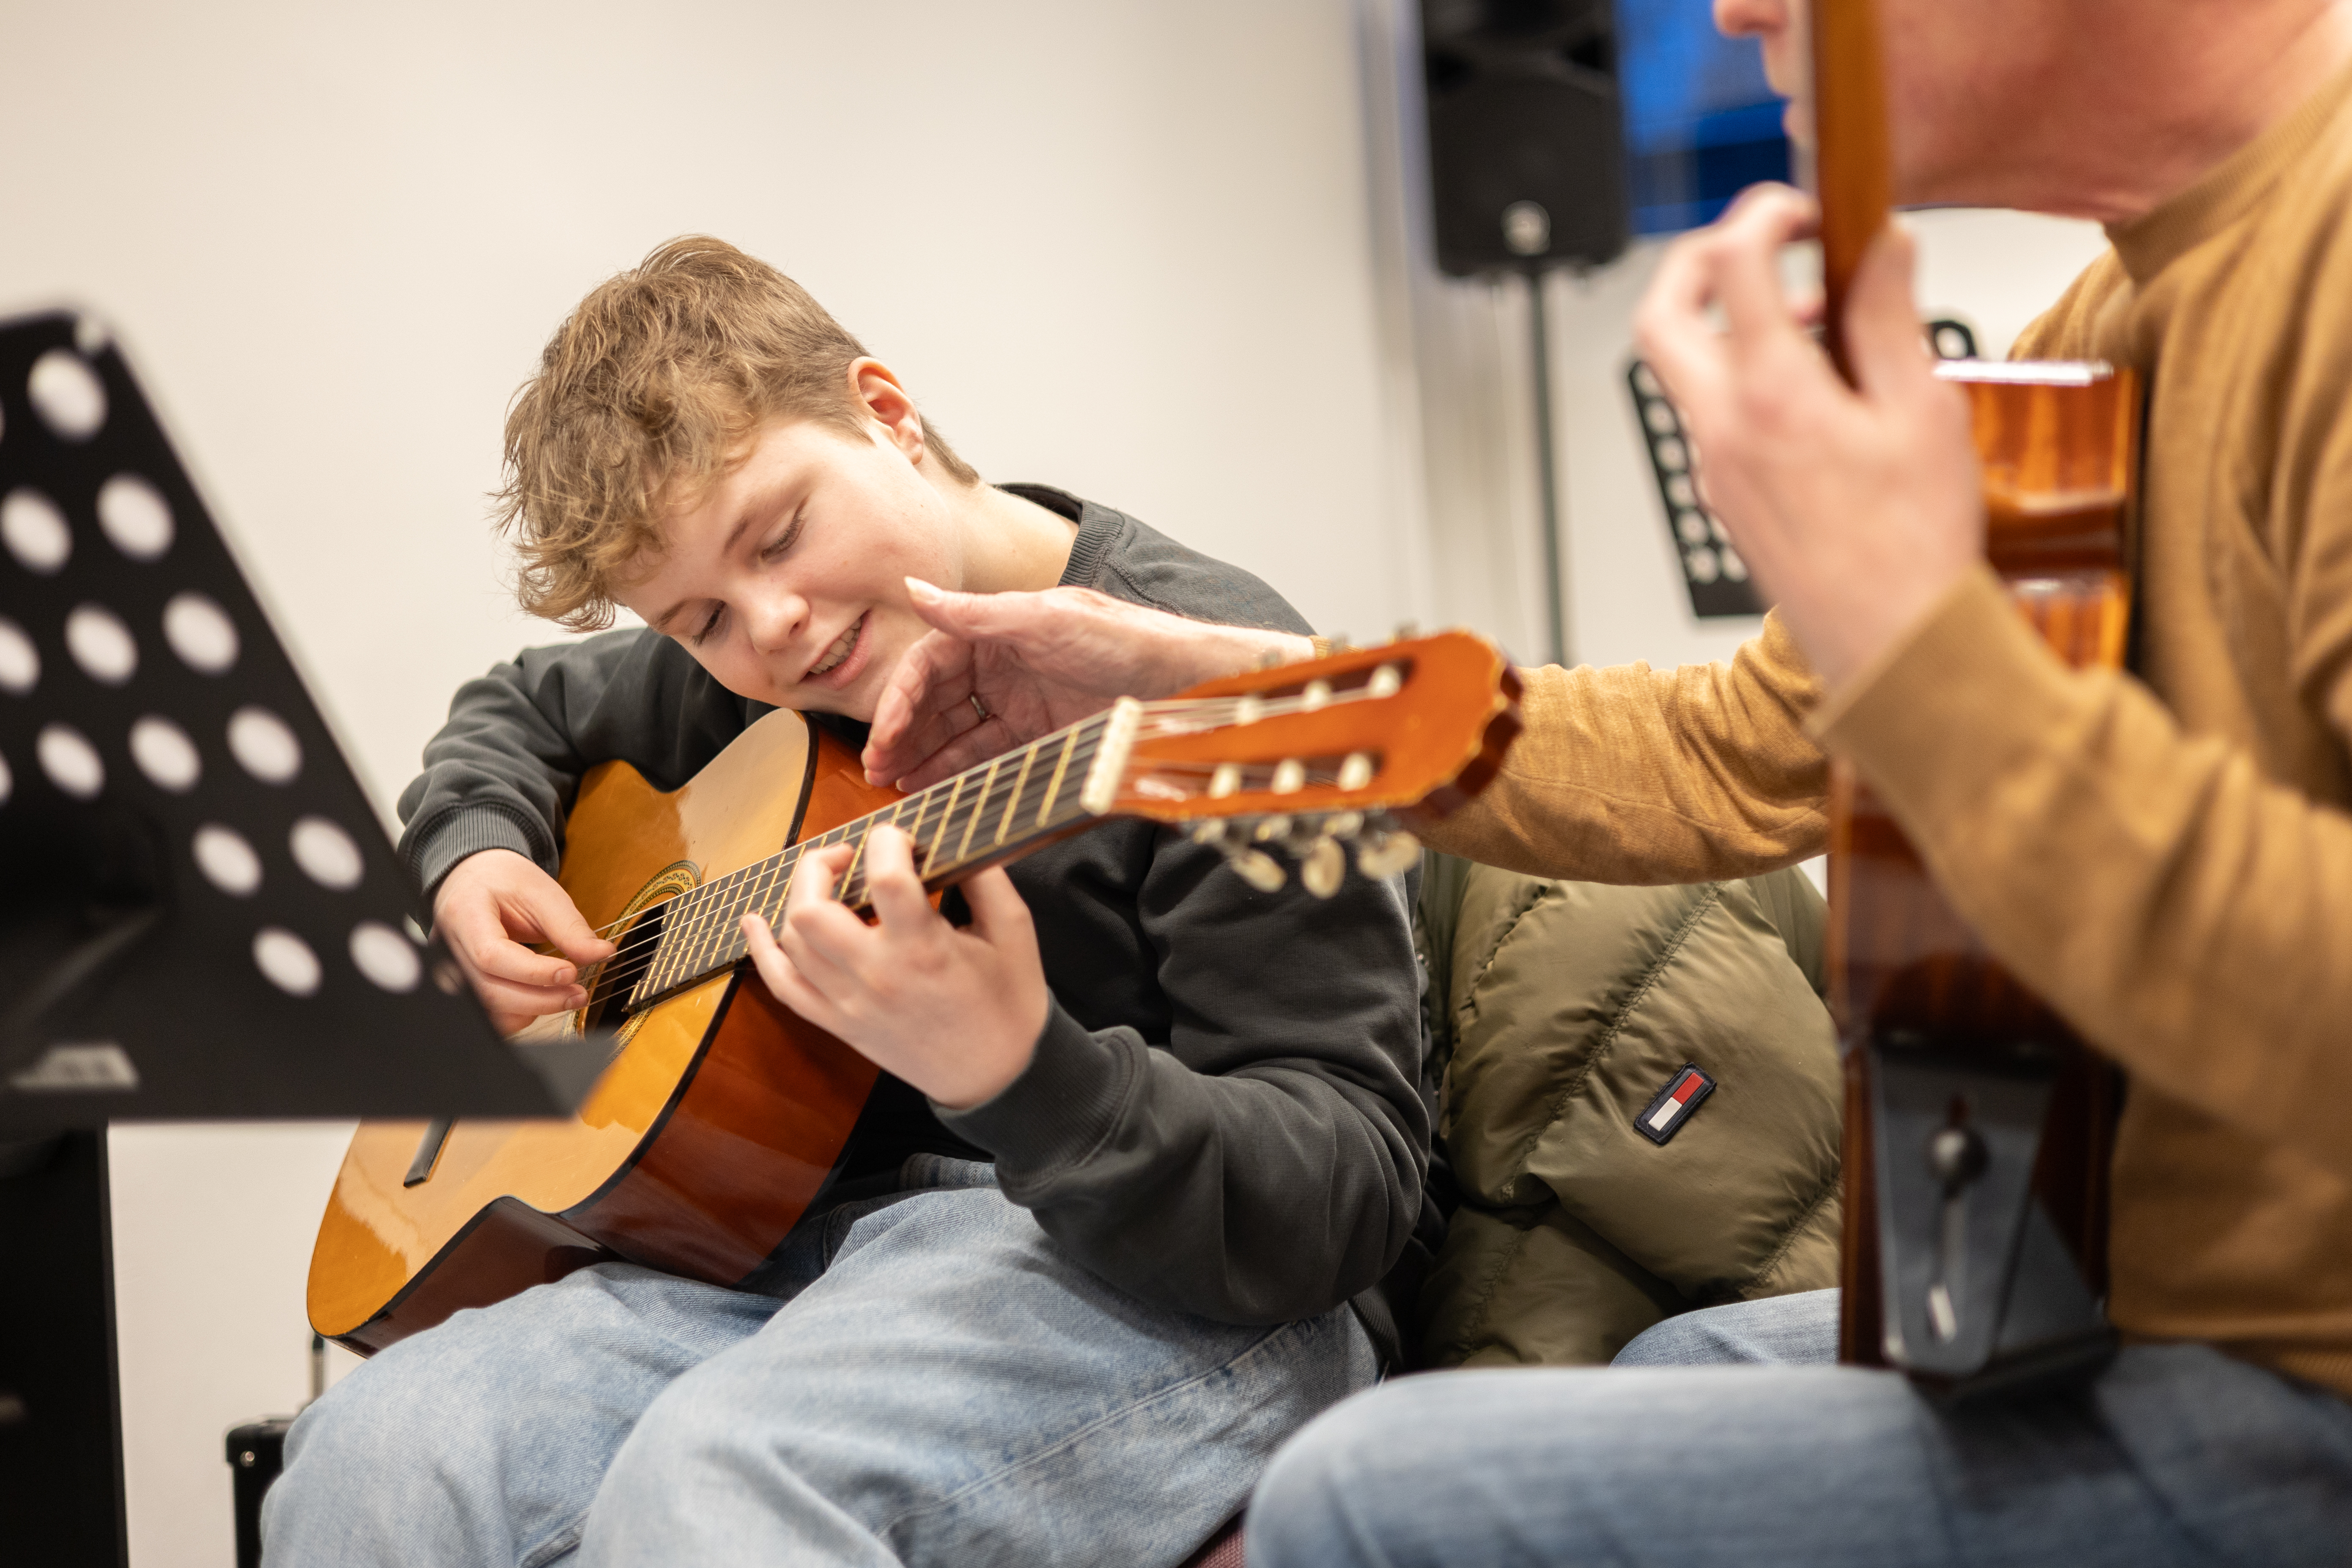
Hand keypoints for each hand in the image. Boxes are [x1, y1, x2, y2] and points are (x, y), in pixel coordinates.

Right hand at [432, 848, 616, 1033]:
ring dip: (532, 1010)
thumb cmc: (503, 881)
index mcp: (464, 914)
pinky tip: (543, 999)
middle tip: (579, 994)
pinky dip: (519, 1013)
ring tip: (567, 996)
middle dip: (540, 1000)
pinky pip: (488, 1012)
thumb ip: (569, 926)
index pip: (492, 955)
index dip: (532, 972)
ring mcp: (451, 970)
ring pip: (488, 1009)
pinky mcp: (463, 985)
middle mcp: (449, 948)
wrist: (475, 878)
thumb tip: (602, 953)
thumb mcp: (540, 891)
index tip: (570, 972)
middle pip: (489, 990)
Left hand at [739, 824, 1048, 1109]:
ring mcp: (850, 1004)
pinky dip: (763, 952)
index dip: (888, 840)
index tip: (901, 838)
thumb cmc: (1009, 1003)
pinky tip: (754, 923)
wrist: (997, 1077)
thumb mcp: (1015, 932)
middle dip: (820, 865)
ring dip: (799, 898)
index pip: (886, 878)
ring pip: (793, 941)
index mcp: (924, 950)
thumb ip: (986, 878)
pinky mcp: (840, 1024)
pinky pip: (785, 987)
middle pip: (812, 909)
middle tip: (849, 856)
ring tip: (826, 883)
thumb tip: (956, 836)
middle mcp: (877, 976)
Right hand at [861, 578, 1313, 789]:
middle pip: (939, 701)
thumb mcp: (1049, 620)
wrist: (1192, 684)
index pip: (932, 661)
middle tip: (879, 769)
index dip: (902, 696)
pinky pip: (995, 758)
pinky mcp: (1046, 739)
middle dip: (905, 734)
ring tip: (899, 787)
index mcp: (1002, 629)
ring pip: (961, 734)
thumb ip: (977, 613)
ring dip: (927, 758)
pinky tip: (941, 790)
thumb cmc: (1128, 641)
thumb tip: (915, 589)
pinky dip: (965, 774)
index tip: (884, 733)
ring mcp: (1026, 705)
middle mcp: (1008, 665)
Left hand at [1633, 185, 1983, 691]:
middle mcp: (1723, 430)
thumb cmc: (1916, 545)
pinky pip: (1716, 416)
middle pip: (1662, 315)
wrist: (1893, 646)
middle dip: (1699, 261)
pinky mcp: (1725, 498)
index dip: (1762, 215)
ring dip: (1738, 325)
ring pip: (1687, 369)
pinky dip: (1752, 379)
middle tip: (1764, 244)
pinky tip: (1822, 389)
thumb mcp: (1925, 410)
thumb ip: (1891, 318)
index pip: (1730, 265)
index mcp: (1771, 397)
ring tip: (1824, 320)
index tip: (1802, 209)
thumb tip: (1882, 243)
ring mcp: (1714, 468)